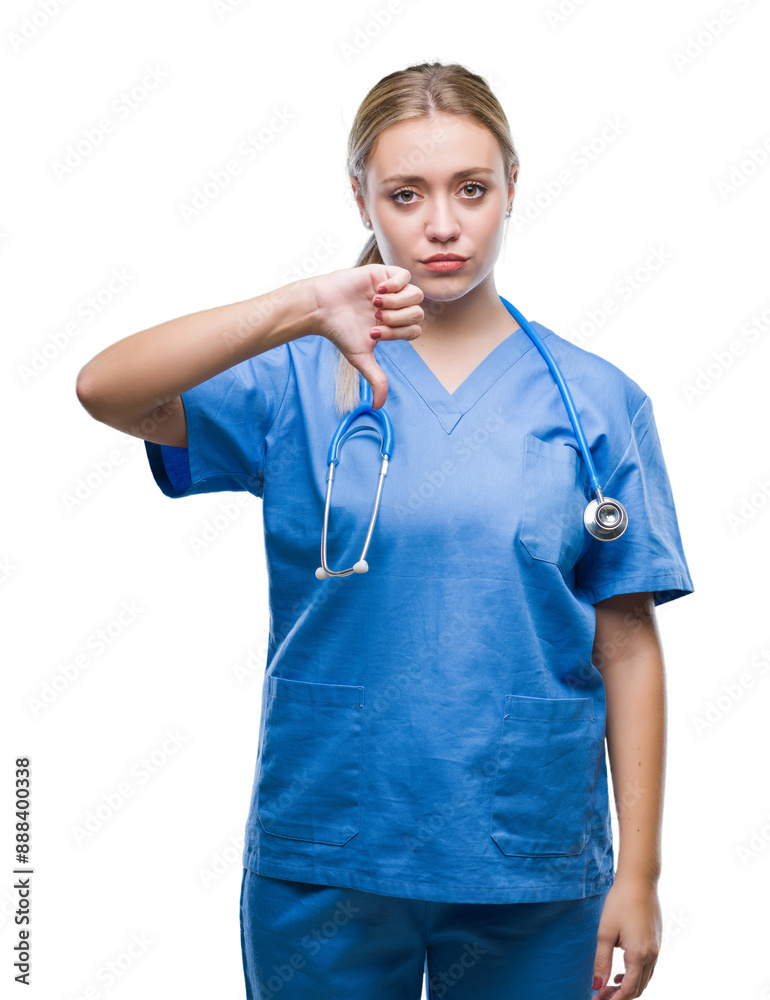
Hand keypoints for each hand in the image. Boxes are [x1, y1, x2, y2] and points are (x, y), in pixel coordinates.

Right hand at [310, 264, 423, 409]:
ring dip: (397, 303)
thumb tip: (378, 406)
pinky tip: (378, 290)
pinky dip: (395, 285)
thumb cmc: (340, 332)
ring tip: (375, 303)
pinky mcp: (384, 272)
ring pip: (416, 295)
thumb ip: (376, 379)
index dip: (398, 334)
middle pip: (419, 314)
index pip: (415, 331)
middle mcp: (396, 307)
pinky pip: (405, 275)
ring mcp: (391, 289)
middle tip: (375, 318)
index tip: (374, 332)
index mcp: (394, 326)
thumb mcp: (361, 358)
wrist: (322, 308)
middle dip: (397, 319)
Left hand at [592, 877, 661, 997]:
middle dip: (620, 995)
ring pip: (645, 978)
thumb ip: (602, 961)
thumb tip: (597, 985)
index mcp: (639, 955)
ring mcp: (656, 948)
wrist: (639, 881)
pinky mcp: (656, 941)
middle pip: (638, 988)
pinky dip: (636, 974)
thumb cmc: (620, 903)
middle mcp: (652, 955)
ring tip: (609, 986)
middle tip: (601, 995)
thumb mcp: (605, 932)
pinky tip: (622, 970)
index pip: (629, 989)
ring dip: (629, 986)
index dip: (614, 999)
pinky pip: (648, 967)